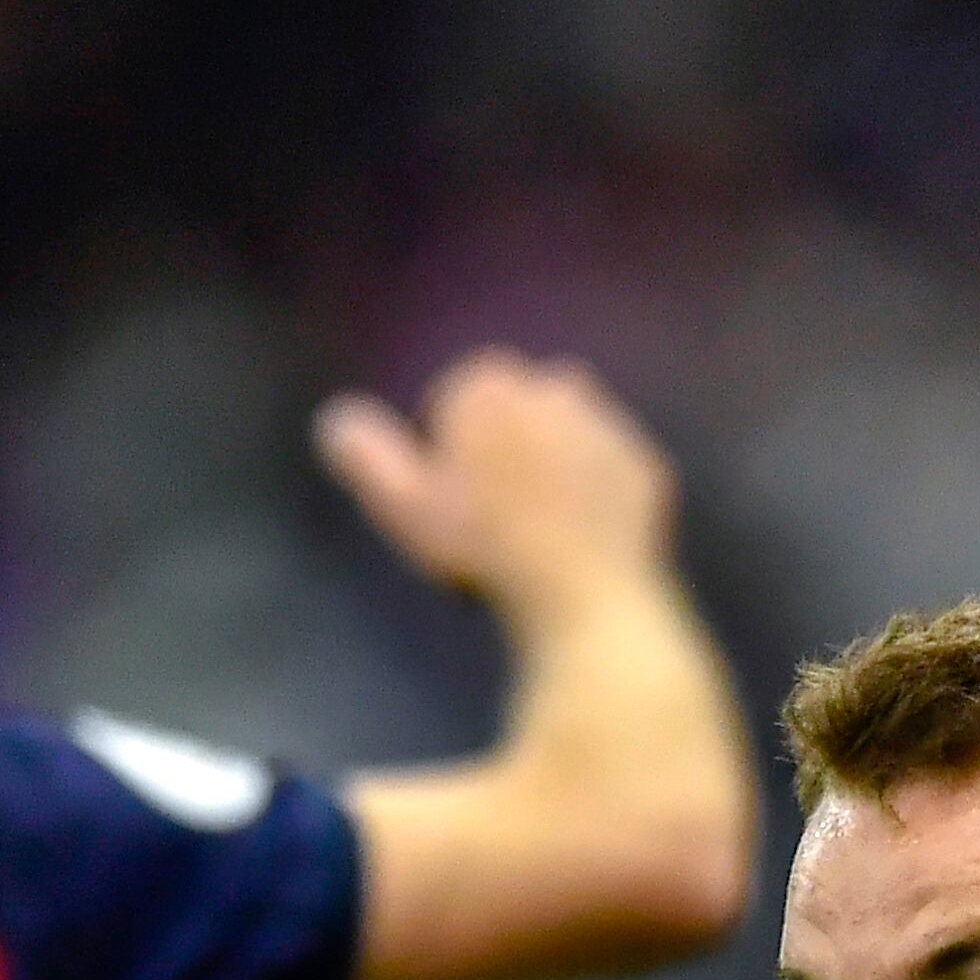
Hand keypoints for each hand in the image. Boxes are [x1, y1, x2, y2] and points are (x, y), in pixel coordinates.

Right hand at [314, 349, 676, 631]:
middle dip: (503, 457)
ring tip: (536, 538)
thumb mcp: (405, 507)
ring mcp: (608, 423)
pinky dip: (596, 501)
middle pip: (513, 420)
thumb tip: (334, 420)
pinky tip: (580, 547)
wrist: (587, 596)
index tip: (453, 507)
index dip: (446, 460)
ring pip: (564, 442)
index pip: (452, 406)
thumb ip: (366, 455)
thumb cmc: (485, 550)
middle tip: (494, 525)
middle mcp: (555, 384)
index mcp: (489, 383)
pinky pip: (609, 477)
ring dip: (550, 474)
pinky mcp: (646, 466)